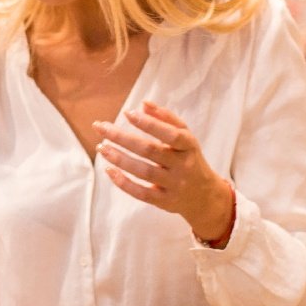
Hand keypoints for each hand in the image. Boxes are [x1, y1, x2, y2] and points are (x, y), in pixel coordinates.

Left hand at [94, 101, 236, 247]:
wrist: (205, 196)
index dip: (149, 124)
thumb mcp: (186, 137)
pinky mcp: (165, 201)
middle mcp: (183, 166)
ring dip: (119, 158)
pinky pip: (141, 193)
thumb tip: (144, 104)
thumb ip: (166, 119)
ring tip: (101, 147)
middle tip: (101, 127)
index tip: (127, 113)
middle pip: (150, 151)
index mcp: (189, 146)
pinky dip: (123, 182)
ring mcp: (174, 185)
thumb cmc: (189, 158)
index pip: (170, 134)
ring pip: (143, 171)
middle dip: (122, 138)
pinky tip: (109, 170)